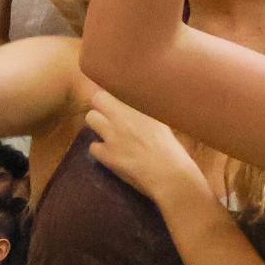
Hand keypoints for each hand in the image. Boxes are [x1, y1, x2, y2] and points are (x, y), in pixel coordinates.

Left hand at [85, 90, 210, 208]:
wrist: (170, 176)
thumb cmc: (174, 151)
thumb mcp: (163, 124)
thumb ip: (147, 112)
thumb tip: (139, 106)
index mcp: (140, 107)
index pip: (115, 89)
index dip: (112, 96)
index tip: (115, 101)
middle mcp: (123, 116)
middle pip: (97, 99)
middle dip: (101, 106)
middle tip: (109, 117)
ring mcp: (112, 135)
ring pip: (90, 118)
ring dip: (98, 124)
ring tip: (109, 133)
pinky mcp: (106, 154)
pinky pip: (92, 146)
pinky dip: (100, 150)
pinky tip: (111, 154)